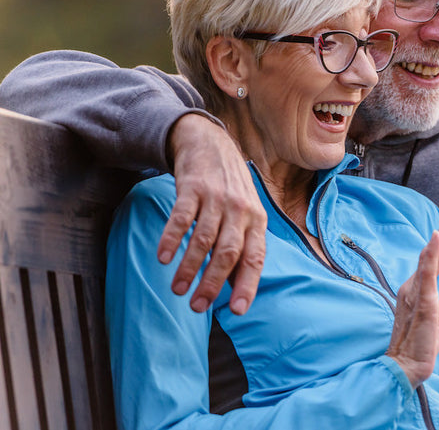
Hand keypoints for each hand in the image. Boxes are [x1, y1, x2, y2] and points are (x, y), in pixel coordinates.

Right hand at [159, 113, 267, 314]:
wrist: (211, 145)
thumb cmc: (231, 191)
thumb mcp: (247, 216)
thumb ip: (243, 249)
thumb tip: (239, 290)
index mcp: (257, 221)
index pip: (255, 258)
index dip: (247, 285)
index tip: (236, 311)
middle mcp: (241, 210)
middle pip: (229, 252)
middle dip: (213, 282)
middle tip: (197, 306)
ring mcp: (217, 198)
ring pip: (204, 238)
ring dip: (190, 267)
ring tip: (178, 289)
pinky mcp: (193, 188)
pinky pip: (182, 217)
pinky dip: (173, 238)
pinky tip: (164, 258)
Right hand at [387, 212, 438, 386]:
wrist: (406, 366)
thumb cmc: (421, 345)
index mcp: (420, 290)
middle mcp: (414, 286)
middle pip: (435, 254)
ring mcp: (416, 291)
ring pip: (431, 256)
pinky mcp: (421, 300)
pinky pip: (426, 273)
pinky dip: (431, 253)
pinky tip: (437, 237)